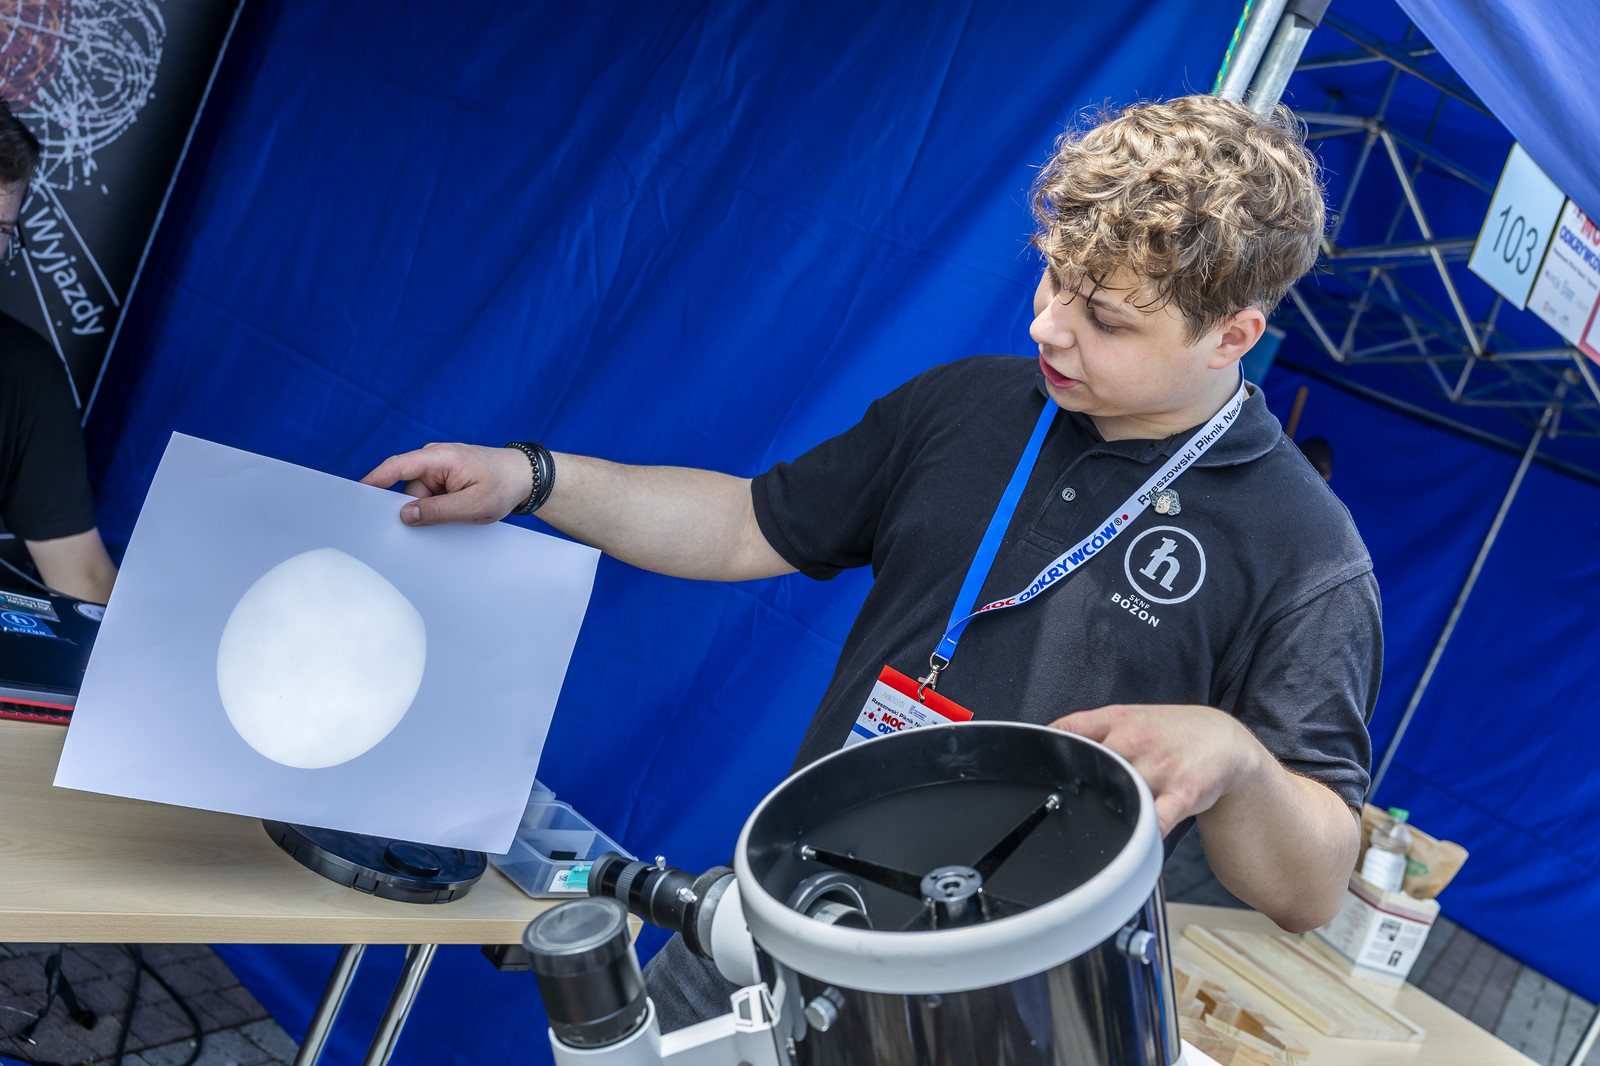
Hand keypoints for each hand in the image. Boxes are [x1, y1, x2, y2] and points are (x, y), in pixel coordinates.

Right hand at [361, 442, 531, 524]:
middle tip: (435, 525)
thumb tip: (405, 515)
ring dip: (434, 510)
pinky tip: (457, 513)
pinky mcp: (446, 478)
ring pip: (421, 496)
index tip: (355, 495)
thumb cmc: (504, 485)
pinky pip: (432, 496)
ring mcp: (440, 468)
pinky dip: (440, 507)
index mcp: (439, 457)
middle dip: (418, 509)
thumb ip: (437, 511)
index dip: (374, 481)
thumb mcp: (472, 505)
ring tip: (460, 515)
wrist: (527, 476)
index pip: (397, 467)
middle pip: (409, 489)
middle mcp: (435, 458)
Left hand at [1050, 704, 1265, 836]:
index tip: (1036, 774)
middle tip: (1064, 808)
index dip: (1049, 753)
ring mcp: (1159, 768)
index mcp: (1117, 721)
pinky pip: (1156, 820)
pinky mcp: (1182, 794)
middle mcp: (1135, 742)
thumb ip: (1088, 729)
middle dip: (1076, 789)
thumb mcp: (1129, 717)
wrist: (1224, 741)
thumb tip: (1045, 743)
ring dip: (1107, 813)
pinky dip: (1141, 835)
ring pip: (1120, 794)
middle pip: (1090, 767)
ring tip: (1096, 830)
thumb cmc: (1171, 732)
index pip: (1070, 730)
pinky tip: (1130, 845)